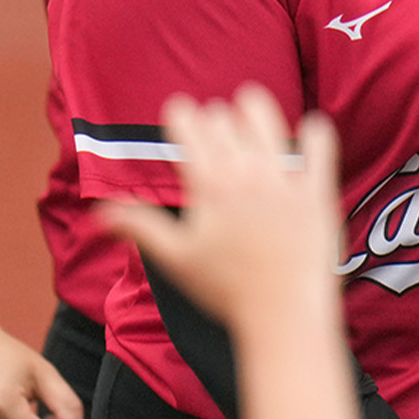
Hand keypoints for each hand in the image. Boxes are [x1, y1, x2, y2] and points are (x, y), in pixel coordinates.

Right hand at [101, 85, 342, 330]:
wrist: (283, 315)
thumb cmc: (227, 292)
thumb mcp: (175, 260)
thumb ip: (138, 228)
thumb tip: (98, 214)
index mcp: (209, 186)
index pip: (189, 129)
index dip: (180, 115)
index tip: (179, 112)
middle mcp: (246, 175)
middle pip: (224, 121)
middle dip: (214, 115)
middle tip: (213, 119)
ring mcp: (285, 180)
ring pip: (268, 122)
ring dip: (255, 108)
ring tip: (250, 104)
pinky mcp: (318, 192)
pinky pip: (321, 146)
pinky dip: (316, 132)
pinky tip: (311, 127)